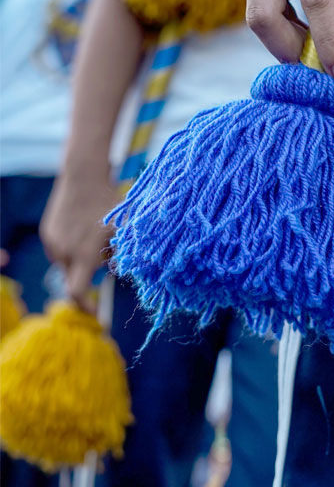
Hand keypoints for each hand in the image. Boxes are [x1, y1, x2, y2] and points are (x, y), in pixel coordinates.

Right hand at [40, 167, 118, 310]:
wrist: (84, 174)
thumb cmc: (110, 201)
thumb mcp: (124, 228)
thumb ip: (127, 254)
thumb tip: (132, 275)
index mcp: (83, 255)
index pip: (77, 292)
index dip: (86, 306)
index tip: (96, 312)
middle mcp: (64, 252)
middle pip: (74, 278)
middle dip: (87, 278)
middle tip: (102, 261)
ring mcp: (53, 242)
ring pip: (66, 264)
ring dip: (79, 261)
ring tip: (94, 236)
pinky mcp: (47, 232)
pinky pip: (59, 250)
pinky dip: (71, 248)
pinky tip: (83, 228)